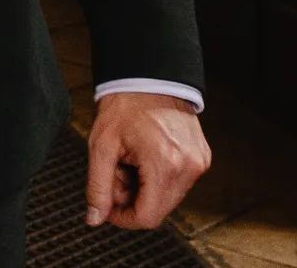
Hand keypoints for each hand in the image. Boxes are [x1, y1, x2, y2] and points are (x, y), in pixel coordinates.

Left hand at [85, 92, 209, 229]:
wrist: (149, 77)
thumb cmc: (125, 106)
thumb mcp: (101, 146)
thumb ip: (97, 186)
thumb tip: (95, 218)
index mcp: (165, 165)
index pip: (148, 217)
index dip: (123, 218)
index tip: (109, 206)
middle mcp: (188, 167)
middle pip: (158, 209)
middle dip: (133, 199)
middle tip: (117, 172)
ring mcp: (199, 163)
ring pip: (168, 198)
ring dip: (145, 188)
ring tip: (131, 160)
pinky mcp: (202, 158)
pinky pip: (178, 182)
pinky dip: (159, 177)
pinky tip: (146, 156)